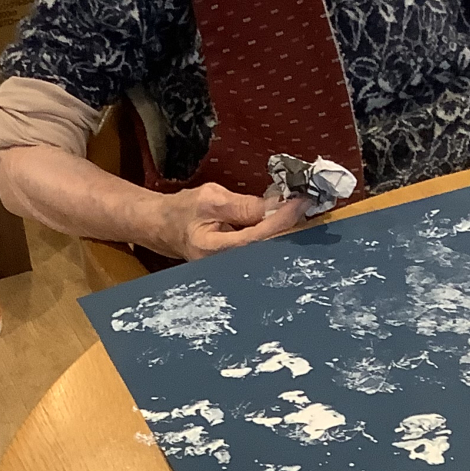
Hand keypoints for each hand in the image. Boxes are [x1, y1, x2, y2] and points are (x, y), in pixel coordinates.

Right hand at [154, 184, 307, 260]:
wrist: (163, 227)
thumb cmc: (182, 211)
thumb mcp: (211, 199)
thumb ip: (244, 205)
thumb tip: (277, 204)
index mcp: (211, 250)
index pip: (255, 237)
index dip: (280, 220)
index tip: (299, 202)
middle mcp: (222, 267)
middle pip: (265, 250)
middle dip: (288, 228)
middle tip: (307, 206)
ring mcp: (229, 271)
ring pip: (265, 253)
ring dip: (285, 233)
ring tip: (299, 212)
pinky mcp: (236, 267)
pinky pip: (260, 253)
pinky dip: (274, 237)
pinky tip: (285, 223)